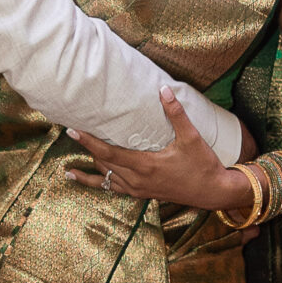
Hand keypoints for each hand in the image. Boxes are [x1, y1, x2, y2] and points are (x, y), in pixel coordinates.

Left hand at [70, 89, 254, 213]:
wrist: (212, 191)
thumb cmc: (202, 164)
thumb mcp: (191, 137)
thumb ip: (176, 113)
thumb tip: (163, 89)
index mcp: (145, 165)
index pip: (108, 153)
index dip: (88, 142)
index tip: (72, 131)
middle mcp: (136, 180)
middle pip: (102, 163)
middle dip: (85, 149)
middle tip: (70, 133)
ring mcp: (137, 189)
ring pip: (105, 177)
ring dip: (90, 167)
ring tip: (69, 163)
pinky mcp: (141, 194)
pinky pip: (113, 188)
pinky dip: (97, 183)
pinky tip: (84, 179)